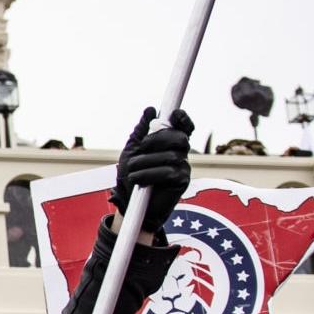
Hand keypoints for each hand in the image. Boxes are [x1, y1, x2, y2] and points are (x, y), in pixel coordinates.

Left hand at [110, 108, 193, 237]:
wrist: (129, 204)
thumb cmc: (131, 177)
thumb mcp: (131, 151)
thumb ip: (141, 131)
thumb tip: (150, 110)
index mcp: (169, 144)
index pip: (184, 127)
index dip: (182, 118)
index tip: (174, 114)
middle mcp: (180, 154)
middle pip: (179, 137)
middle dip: (157, 139)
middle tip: (142, 148)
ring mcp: (183, 168)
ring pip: (169, 156)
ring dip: (144, 162)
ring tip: (133, 172)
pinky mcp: (182, 182)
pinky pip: (168, 172)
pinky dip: (147, 175)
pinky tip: (139, 181)